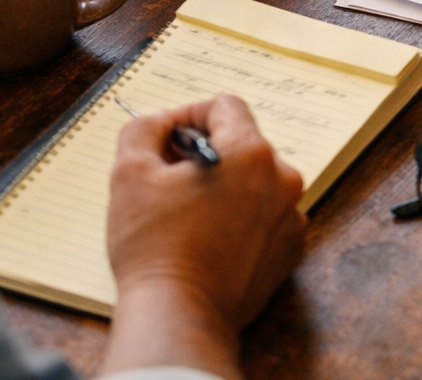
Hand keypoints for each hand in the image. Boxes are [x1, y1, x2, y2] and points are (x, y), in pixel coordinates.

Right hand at [102, 96, 305, 378]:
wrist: (179, 314)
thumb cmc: (154, 246)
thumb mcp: (130, 174)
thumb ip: (144, 130)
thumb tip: (161, 121)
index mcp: (250, 152)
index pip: (226, 106)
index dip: (190, 115)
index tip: (168, 138)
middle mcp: (282, 177)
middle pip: (243, 144)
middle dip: (206, 154)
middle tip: (170, 177)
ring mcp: (291, 214)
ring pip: (256, 181)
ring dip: (226, 186)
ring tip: (188, 213)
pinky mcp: (291, 247)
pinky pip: (267, 215)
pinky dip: (242, 218)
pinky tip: (211, 237)